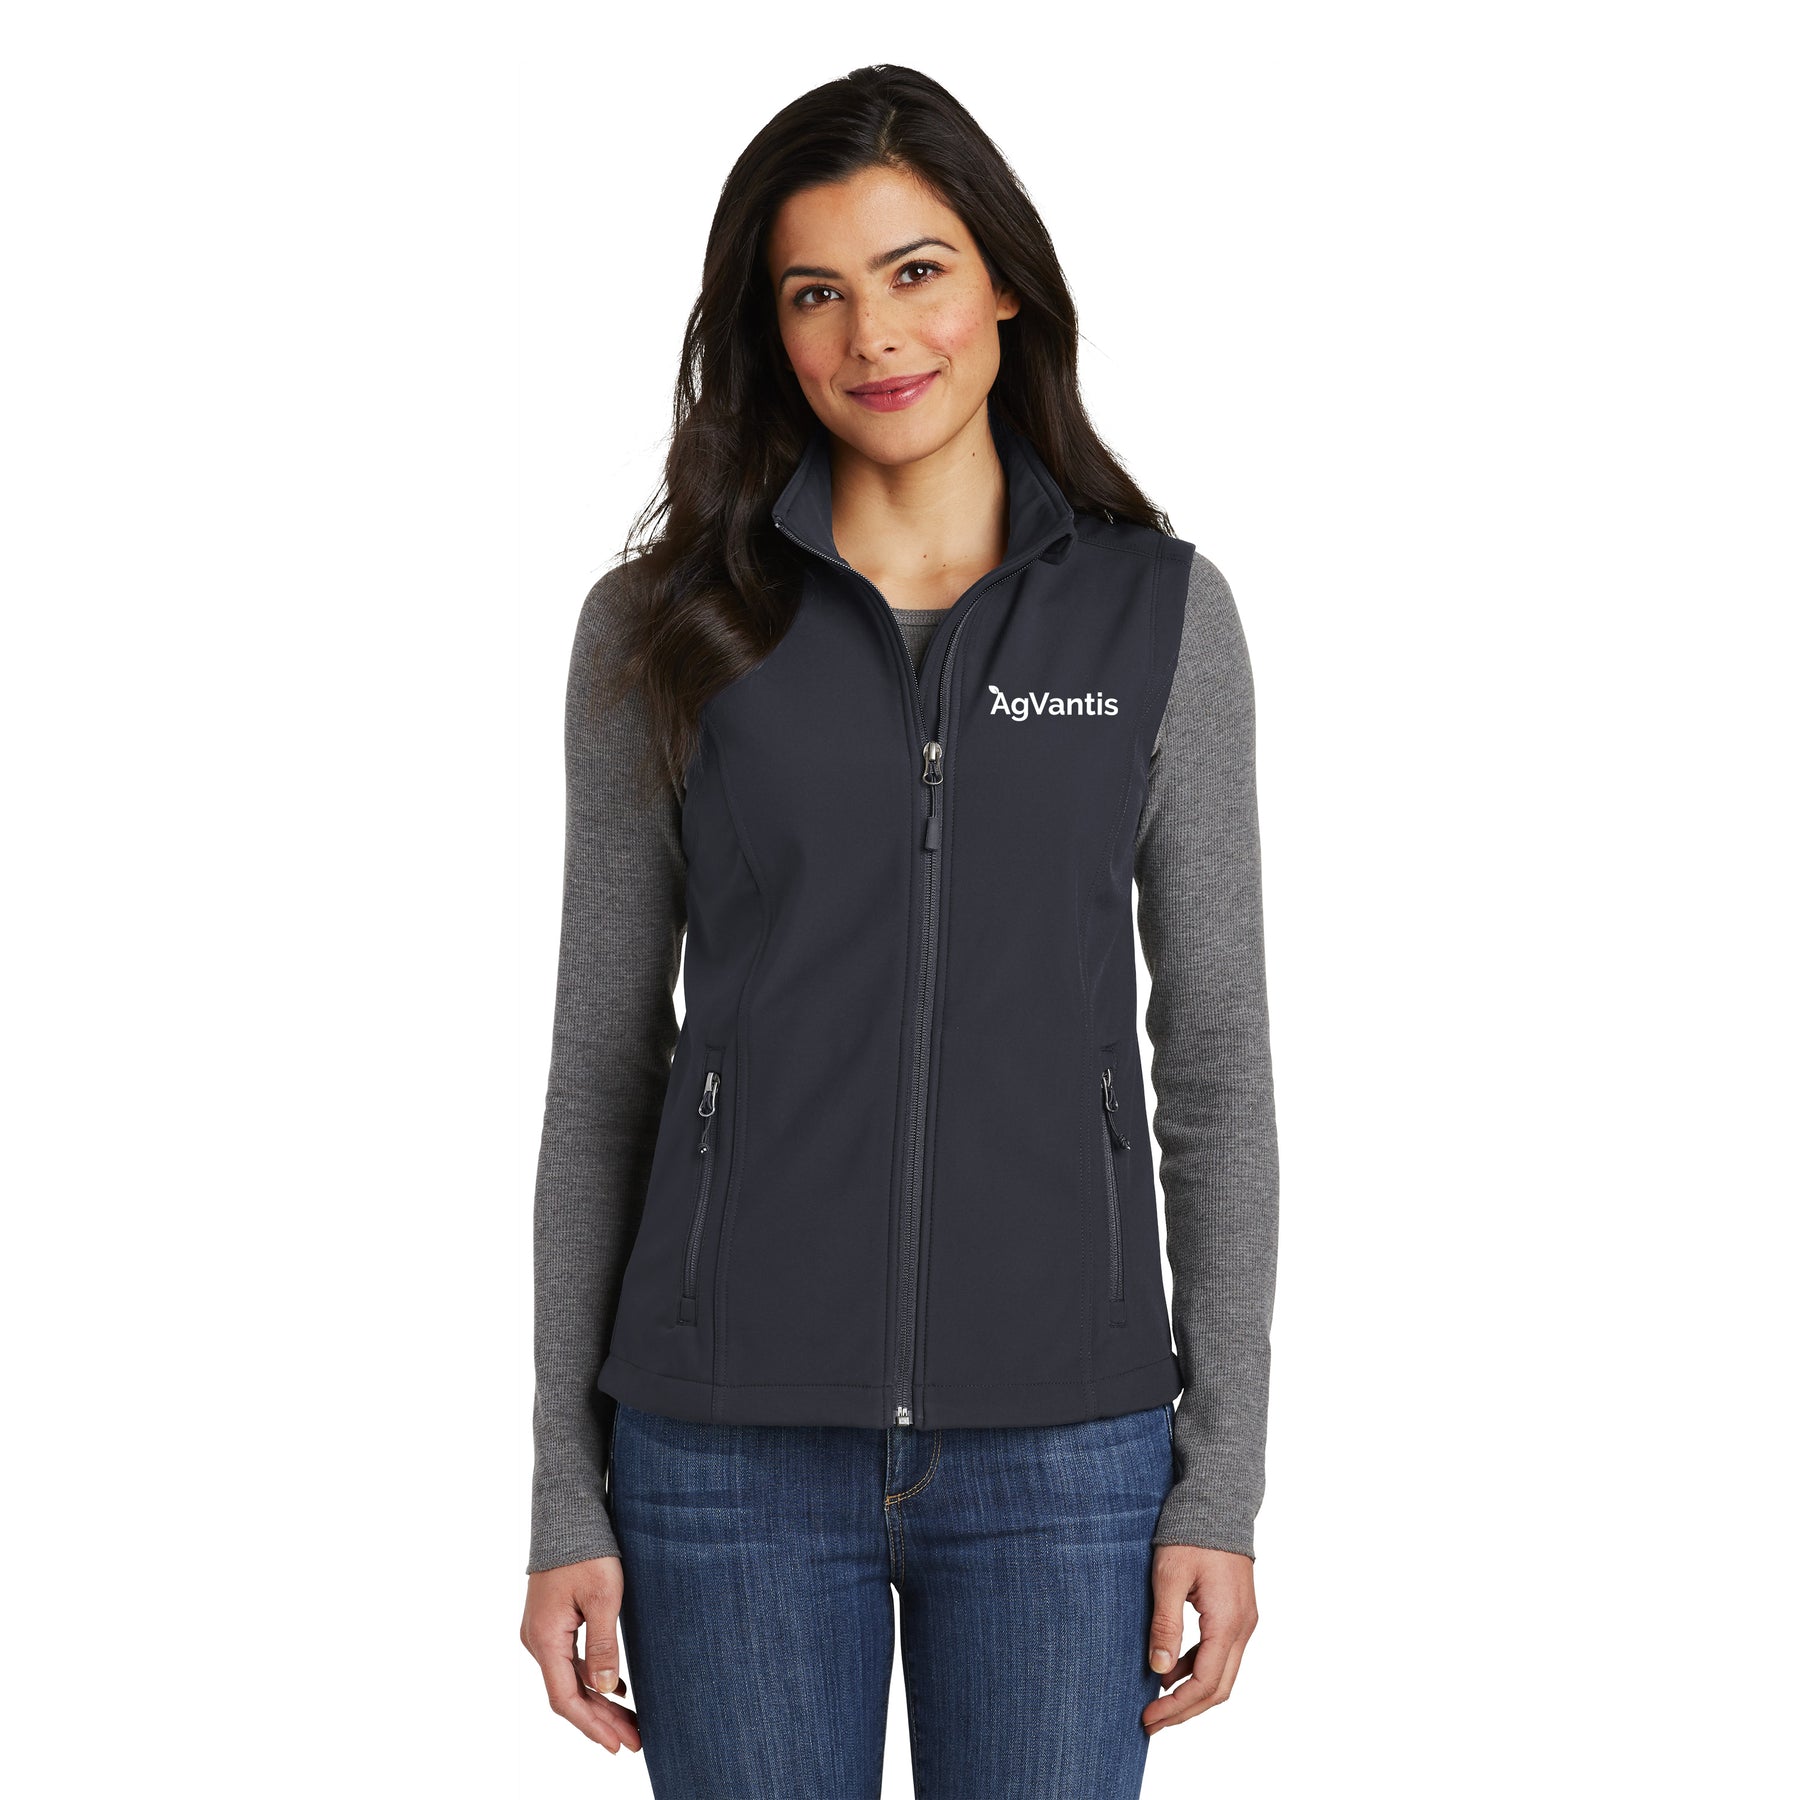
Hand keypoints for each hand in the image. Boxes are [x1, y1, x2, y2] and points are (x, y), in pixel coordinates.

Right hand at [520, 1557, 640, 1754]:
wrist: (568, 1516)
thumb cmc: (587, 1551)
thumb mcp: (602, 1598)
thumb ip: (603, 1645)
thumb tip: (603, 1690)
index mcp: (546, 1638)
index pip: (565, 1698)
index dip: (592, 1726)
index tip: (617, 1745)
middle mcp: (537, 1640)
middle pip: (568, 1693)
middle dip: (601, 1720)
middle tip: (634, 1741)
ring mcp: (542, 1631)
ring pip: (570, 1678)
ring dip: (598, 1701)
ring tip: (629, 1721)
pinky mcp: (552, 1621)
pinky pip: (570, 1660)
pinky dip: (591, 1677)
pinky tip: (615, 1687)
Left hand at [1142, 1544, 1258, 1733]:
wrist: (1218, 1499)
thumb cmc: (1191, 1532)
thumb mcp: (1170, 1577)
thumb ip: (1166, 1624)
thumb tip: (1160, 1671)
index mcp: (1227, 1622)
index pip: (1205, 1684)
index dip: (1177, 1707)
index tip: (1149, 1719)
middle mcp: (1243, 1627)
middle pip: (1218, 1688)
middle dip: (1185, 1710)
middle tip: (1151, 1721)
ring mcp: (1244, 1620)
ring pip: (1222, 1673)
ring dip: (1192, 1692)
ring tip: (1157, 1700)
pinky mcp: (1237, 1611)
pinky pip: (1221, 1653)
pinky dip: (1198, 1668)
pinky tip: (1172, 1669)